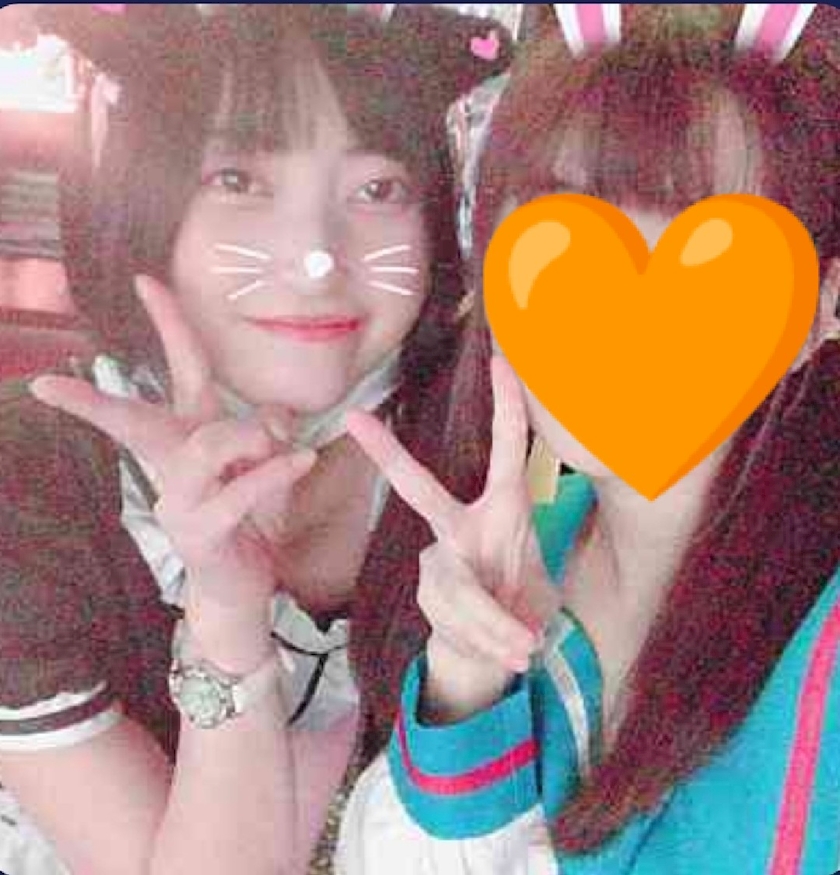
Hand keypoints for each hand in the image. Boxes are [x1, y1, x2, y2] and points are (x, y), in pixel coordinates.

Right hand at [30, 276, 315, 622]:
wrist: (244, 586)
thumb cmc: (251, 519)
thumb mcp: (266, 466)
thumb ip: (269, 431)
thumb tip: (271, 414)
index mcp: (191, 438)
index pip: (182, 371)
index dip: (170, 326)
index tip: (147, 280)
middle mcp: (175, 466)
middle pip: (140, 419)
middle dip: (99, 401)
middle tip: (51, 387)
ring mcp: (181, 502)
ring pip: (202, 447)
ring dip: (247, 439)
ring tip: (279, 450)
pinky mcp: (202, 533)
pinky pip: (238, 492)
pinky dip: (273, 472)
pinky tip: (302, 461)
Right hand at [346, 356, 557, 721]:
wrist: (490, 655)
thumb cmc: (520, 606)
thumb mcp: (542, 595)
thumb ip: (531, 603)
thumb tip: (530, 637)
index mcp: (505, 510)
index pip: (506, 449)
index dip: (506, 405)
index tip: (499, 357)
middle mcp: (462, 527)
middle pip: (418, 489)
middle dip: (389, 456)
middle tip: (353, 422)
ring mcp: (439, 559)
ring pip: (459, 590)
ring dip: (496, 626)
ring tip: (525, 648)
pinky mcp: (428, 591)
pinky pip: (458, 620)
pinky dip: (489, 642)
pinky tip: (507, 654)